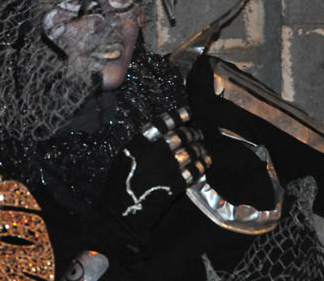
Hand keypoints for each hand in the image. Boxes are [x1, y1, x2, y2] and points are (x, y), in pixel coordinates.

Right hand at [103, 107, 212, 231]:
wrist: (122, 211)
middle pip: (181, 136)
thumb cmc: (119, 183)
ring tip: (202, 148)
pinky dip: (202, 165)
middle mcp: (155, 153)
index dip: (178, 115)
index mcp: (140, 143)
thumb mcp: (124, 157)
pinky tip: (205, 163)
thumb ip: (140, 143)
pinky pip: (195, 170)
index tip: (188, 112)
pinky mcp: (176, 184)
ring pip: (191, 152)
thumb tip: (159, 133)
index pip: (163, 123)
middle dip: (192, 132)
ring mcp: (167, 168)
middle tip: (197, 133)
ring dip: (199, 148)